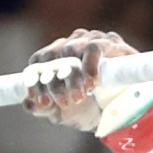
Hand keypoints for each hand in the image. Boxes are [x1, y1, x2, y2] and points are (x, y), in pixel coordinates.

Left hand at [22, 28, 138, 130]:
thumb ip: (43, 108)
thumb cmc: (89, 109)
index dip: (36, 81)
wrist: (124, 112)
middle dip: (55, 82)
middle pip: (53, 55)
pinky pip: (94, 48)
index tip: (41, 102)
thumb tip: (27, 104)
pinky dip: (90, 66)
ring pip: (70, 50)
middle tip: (63, 103)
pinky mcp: (110, 42)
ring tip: (78, 97)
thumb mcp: (63, 113)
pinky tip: (92, 84)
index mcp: (54, 58)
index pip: (38, 61)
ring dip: (73, 76)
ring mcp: (89, 40)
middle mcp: (69, 44)